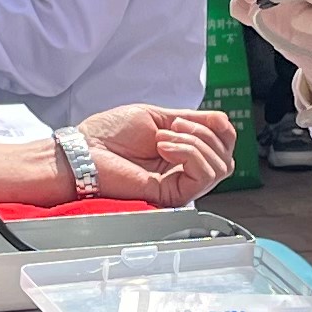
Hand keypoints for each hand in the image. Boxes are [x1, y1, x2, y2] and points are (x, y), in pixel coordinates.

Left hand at [79, 105, 235, 202]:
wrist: (85, 150)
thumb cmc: (108, 134)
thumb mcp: (157, 116)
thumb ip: (191, 121)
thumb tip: (222, 120)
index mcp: (181, 151)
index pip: (222, 144)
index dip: (220, 127)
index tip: (197, 116)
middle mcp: (183, 171)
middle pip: (226, 156)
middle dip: (206, 133)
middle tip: (173, 126)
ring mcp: (179, 184)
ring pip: (220, 167)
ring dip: (196, 143)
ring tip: (164, 138)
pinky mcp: (173, 196)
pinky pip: (204, 176)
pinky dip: (190, 153)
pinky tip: (165, 146)